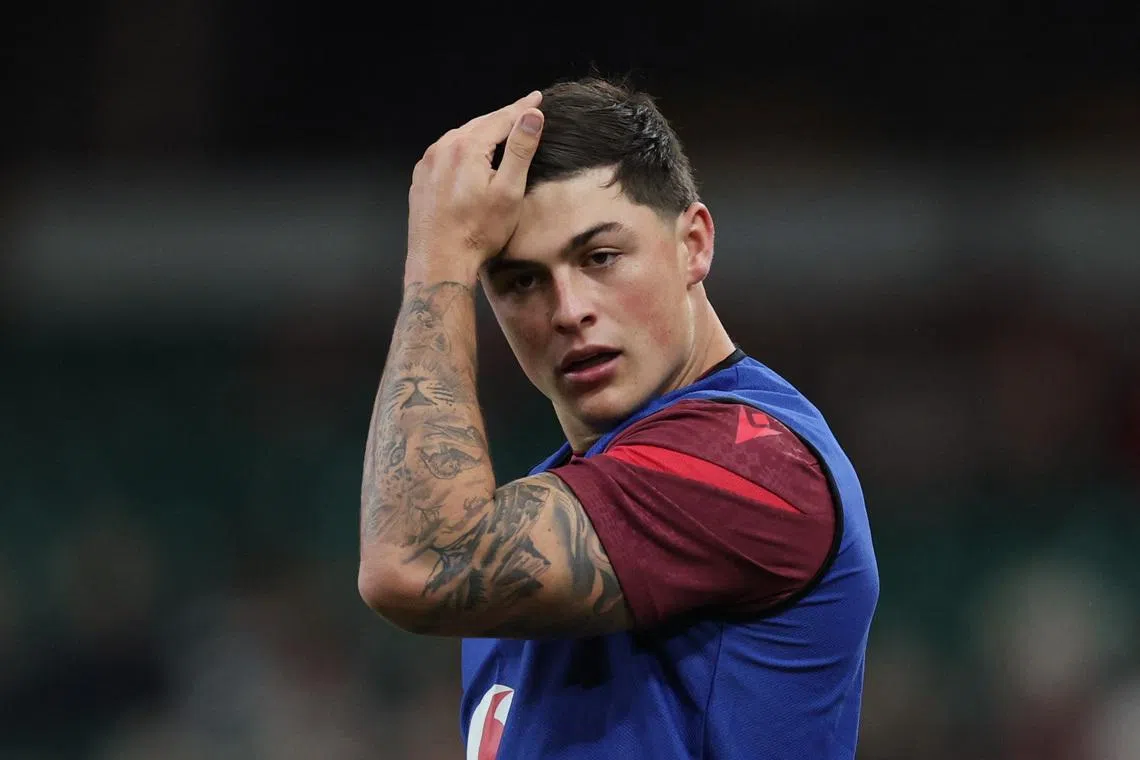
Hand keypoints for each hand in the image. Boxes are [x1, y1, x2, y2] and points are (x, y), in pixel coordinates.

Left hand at [405, 91, 544, 284]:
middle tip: (523, 110)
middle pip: (480, 124)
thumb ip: (520, 150)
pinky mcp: (421, 179)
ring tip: (501, 129)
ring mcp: (428, 164)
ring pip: (461, 137)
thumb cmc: (477, 232)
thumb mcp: (508, 191)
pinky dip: (463, 148)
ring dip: (482, 131)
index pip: (501, 118)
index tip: (537, 98)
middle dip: (503, 117)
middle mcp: (442, 149)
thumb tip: (532, 116)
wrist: (439, 261)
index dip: (522, 108)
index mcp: (466, 147)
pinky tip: (471, 155)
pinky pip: (445, 153)